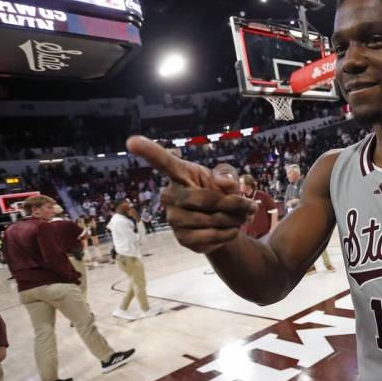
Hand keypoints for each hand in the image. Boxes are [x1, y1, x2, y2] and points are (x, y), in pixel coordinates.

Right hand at [126, 136, 255, 253]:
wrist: (225, 224)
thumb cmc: (221, 194)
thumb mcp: (228, 180)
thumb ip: (228, 177)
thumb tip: (224, 185)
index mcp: (180, 174)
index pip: (164, 162)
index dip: (148, 151)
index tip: (131, 141)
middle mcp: (170, 196)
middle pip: (206, 199)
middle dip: (234, 204)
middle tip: (249, 206)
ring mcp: (173, 219)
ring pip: (212, 219)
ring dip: (235, 219)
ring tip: (242, 217)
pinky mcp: (182, 239)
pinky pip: (212, 236)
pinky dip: (230, 233)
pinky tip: (231, 230)